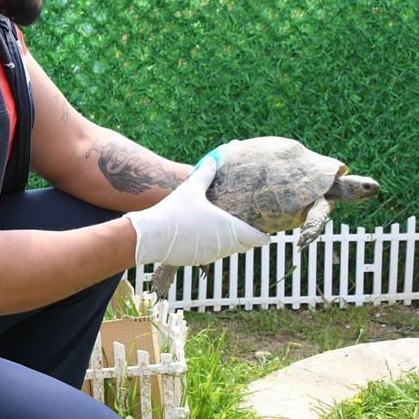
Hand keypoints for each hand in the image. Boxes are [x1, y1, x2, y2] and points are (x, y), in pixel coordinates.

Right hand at [124, 150, 268, 265]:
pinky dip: (215, 246)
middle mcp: (223, 245)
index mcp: (229, 229)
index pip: (257, 239)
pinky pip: (213, 253)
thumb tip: (213, 159)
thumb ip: (205, 174)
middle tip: (249, 225)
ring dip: (231, 242)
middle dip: (248, 237)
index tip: (268, 232)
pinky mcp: (198, 260)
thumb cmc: (175, 212)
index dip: (264, 235)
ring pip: (228, 250)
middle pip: (244, 245)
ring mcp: (211, 255)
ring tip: (229, 229)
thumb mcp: (191, 189)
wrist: (151, 236)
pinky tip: (206, 235)